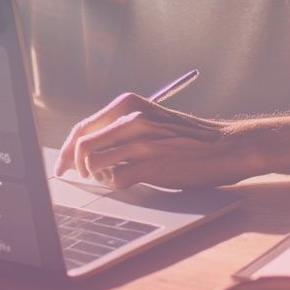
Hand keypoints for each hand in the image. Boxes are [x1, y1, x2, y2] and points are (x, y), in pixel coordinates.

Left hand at [53, 92, 251, 189]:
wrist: (226, 145)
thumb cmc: (189, 136)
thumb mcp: (151, 119)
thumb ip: (123, 127)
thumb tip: (88, 147)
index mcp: (128, 104)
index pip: (83, 126)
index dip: (67, 149)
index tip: (62, 164)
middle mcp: (131, 119)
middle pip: (81, 144)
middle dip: (73, 165)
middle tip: (77, 176)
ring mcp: (140, 142)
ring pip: (94, 162)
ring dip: (97, 175)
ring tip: (109, 177)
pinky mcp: (151, 164)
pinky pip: (115, 179)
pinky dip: (114, 184)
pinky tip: (126, 181)